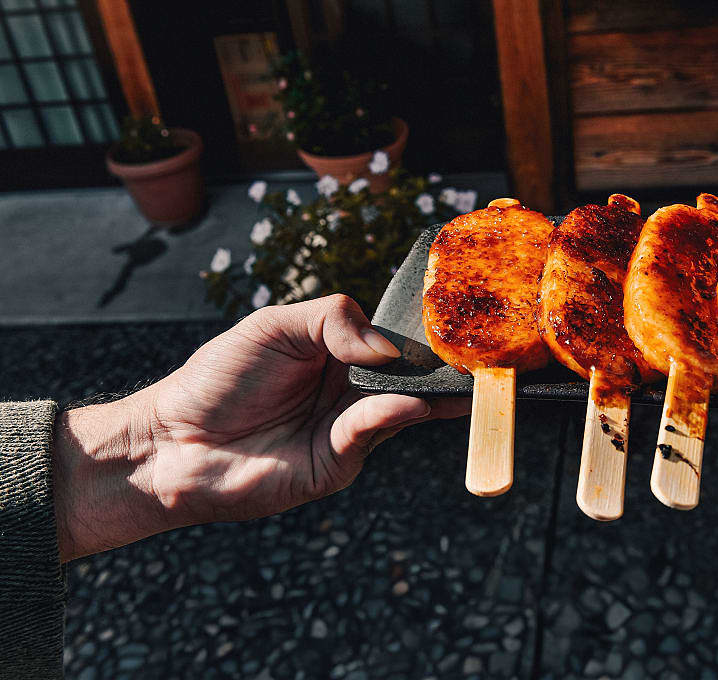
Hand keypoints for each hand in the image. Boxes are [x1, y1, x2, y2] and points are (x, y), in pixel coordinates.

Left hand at [52, 295, 467, 561]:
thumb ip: (333, 320)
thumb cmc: (218, 379)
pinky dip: (391, 414)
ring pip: (402, 407)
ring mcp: (346, 430)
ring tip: (452, 377)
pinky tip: (406, 401)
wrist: (172, 441)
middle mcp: (350, 393)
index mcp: (337, 355)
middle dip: (442, 368)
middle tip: (478, 352)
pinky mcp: (336, 464)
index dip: (423, 336)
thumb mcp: (275, 325)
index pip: (394, 343)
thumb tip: (388, 348)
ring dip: (428, 392)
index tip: (458, 323)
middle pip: (409, 378)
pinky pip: (372, 432)